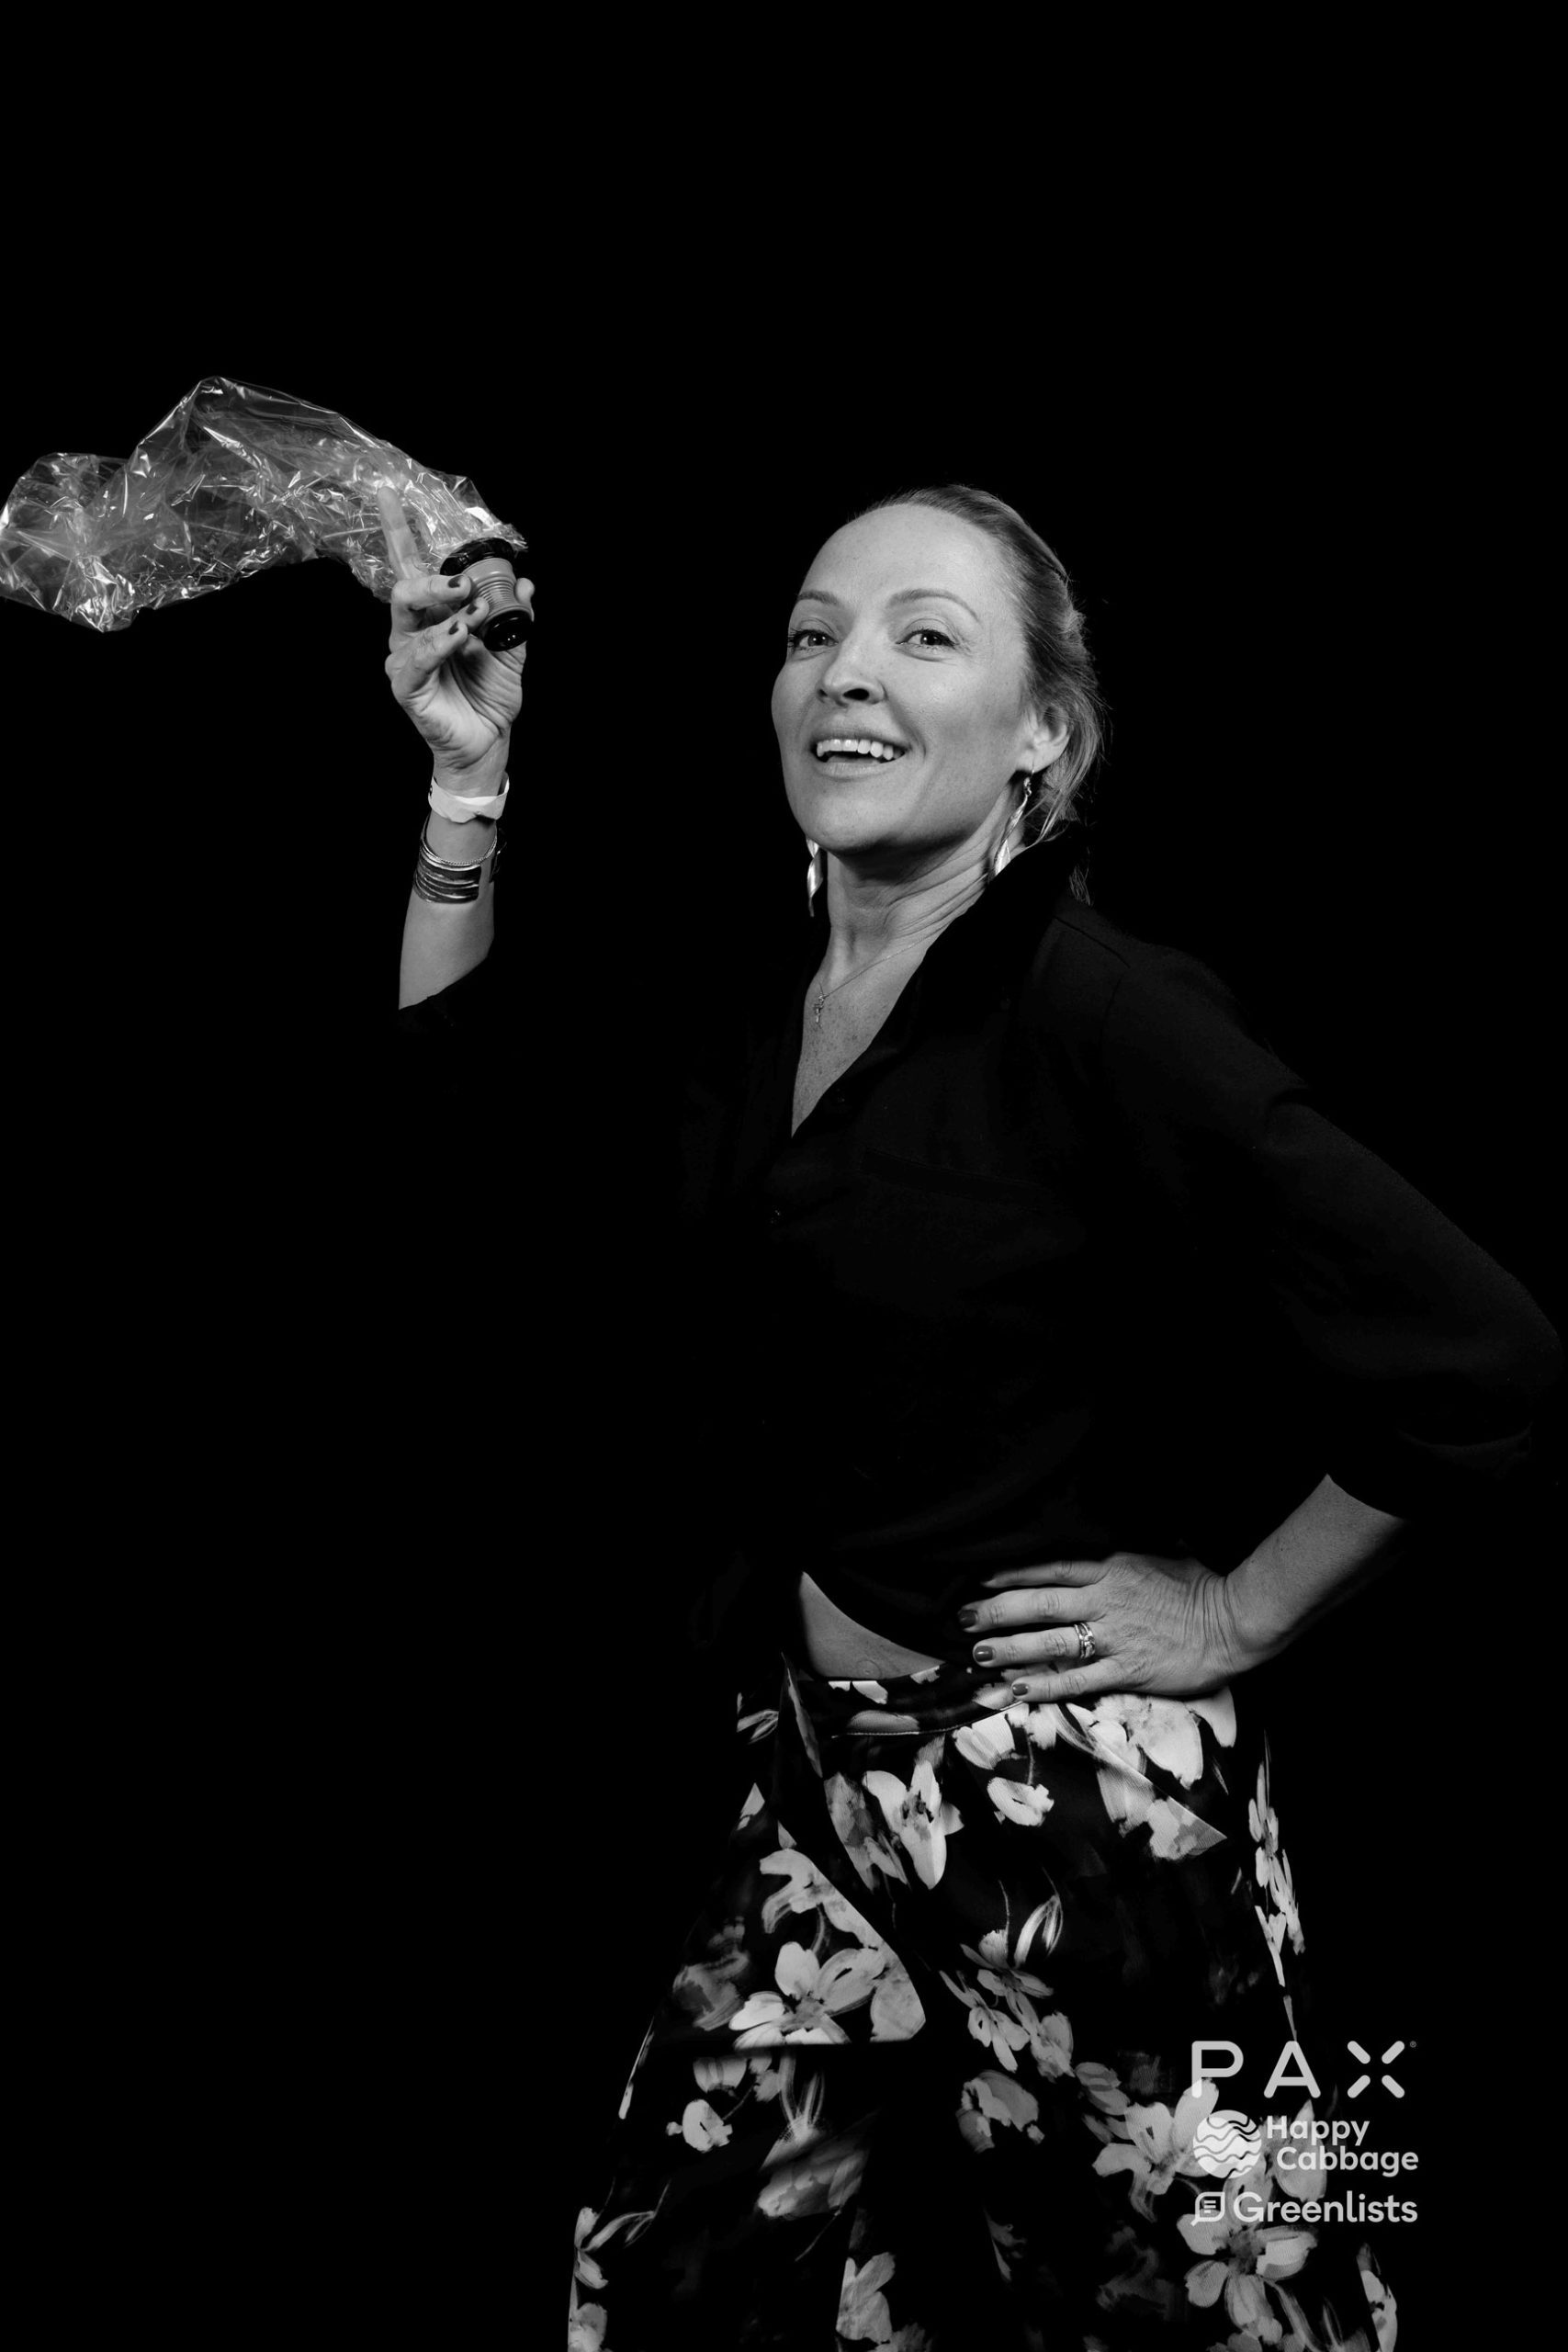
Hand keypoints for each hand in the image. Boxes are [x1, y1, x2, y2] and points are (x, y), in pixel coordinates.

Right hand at [376, 484, 533, 775]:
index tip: (389, 492)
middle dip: (432, 578)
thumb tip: (525, 584)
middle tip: (465, 583)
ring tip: (475, 613)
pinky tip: (461, 634)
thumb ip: (516, 619)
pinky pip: (418, 656)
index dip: (400, 530)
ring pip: (408, 616)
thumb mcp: (511, 651)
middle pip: (405, 586)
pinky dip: (442, 640)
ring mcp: (404, 658)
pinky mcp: (405, 685)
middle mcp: (411, 632)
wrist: (489, 741)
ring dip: (445, 608)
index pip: (411, 567)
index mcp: (432, 616)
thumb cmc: (489, 696)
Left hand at [961, 1552, 1249, 1706]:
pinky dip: (1047, 1685)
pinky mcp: (1128, 1670)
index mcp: (1112, 1570)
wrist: (1234, 1620)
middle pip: (1039, 1604)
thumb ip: (1133, 1554)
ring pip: (1051, 1642)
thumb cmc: (1203, 1585)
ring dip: (1011, 1648)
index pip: (1050, 1569)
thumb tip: (1121, 1540)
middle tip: (962, 1620)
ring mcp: (1115, 1637)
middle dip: (996, 1611)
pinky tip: (1019, 1689)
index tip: (981, 1579)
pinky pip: (1079, 1679)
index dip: (1012, 1574)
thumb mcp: (1163, 1555)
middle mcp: (1105, 1601)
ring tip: (978, 1655)